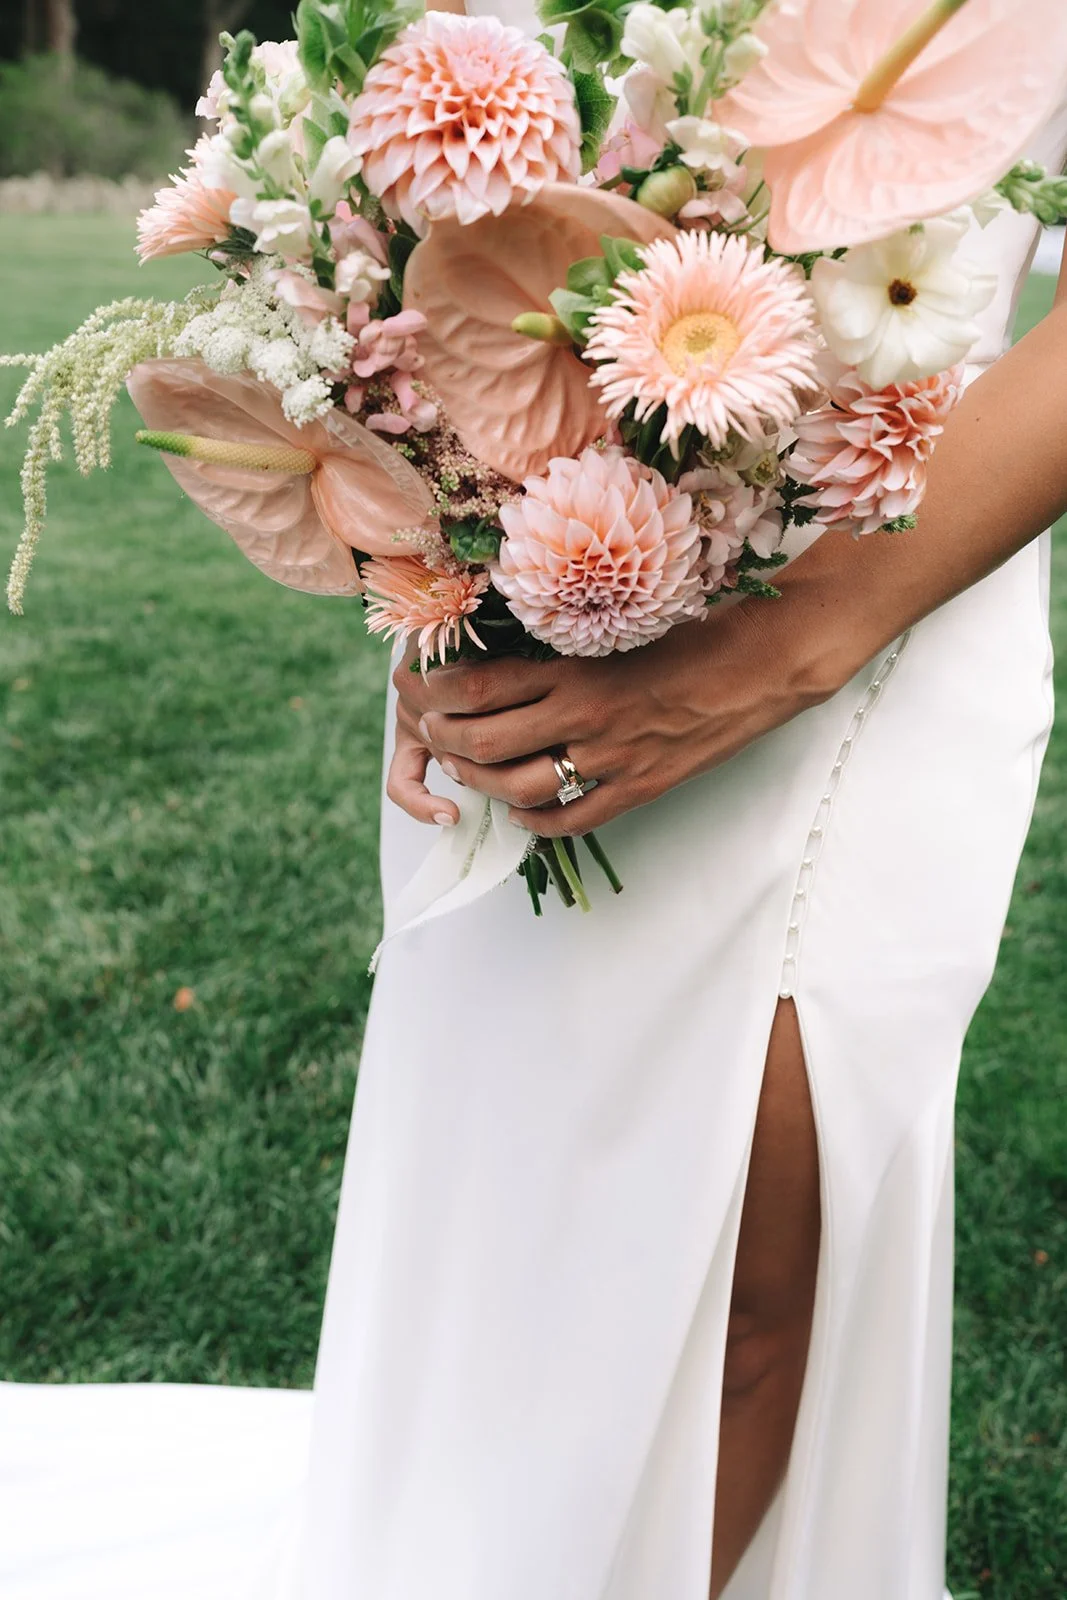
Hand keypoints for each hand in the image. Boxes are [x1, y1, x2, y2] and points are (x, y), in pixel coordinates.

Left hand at [391, 607, 831, 836]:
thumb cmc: (691, 633)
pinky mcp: (637, 790)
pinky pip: (568, 820)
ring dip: (477, 783)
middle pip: (481, 743)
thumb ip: (562, 645)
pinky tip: (519, 812)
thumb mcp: (615, 627)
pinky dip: (532, 821)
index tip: (414, 685)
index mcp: (575, 667)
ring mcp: (610, 760)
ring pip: (515, 788)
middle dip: (442, 740)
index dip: (433, 692)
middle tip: (430, 731)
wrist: (760, 667)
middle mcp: (584, 716)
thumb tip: (501, 653)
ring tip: (463, 769)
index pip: (478, 687)